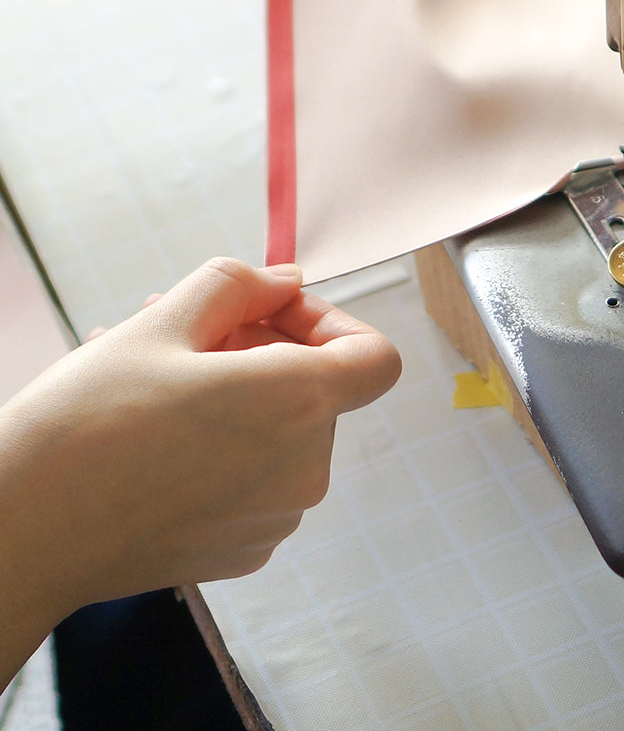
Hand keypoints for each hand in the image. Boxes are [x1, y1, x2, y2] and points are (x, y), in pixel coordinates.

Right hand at [0, 258, 400, 683]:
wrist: (19, 537)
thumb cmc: (84, 428)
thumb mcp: (163, 324)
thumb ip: (241, 285)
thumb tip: (287, 283)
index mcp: (300, 405)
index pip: (376, 358)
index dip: (333, 322)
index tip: (274, 313)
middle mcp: (305, 469)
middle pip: (316, 388)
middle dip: (258, 346)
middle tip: (186, 323)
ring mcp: (275, 518)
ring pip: (278, 431)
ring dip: (232, 391)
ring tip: (154, 371)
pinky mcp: (242, 551)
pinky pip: (253, 478)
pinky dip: (220, 445)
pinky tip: (155, 428)